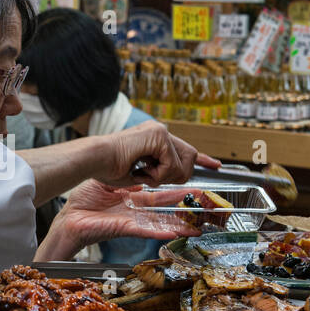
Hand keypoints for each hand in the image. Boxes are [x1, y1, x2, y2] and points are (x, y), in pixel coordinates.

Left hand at [37, 181, 203, 260]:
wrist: (70, 219)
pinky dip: (161, 231)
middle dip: (187, 201)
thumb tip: (144, 161)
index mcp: (137, 198)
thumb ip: (129, 175)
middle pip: (169, 205)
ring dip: (182, 221)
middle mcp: (139, 210)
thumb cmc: (85, 201)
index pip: (164, 190)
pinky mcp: (125, 229)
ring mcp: (134, 221)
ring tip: (200, 221)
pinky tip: (177, 232)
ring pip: (163, 221)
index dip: (181, 184)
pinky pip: (146, 230)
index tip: (198, 180)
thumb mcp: (111, 182)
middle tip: (203, 198)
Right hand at [97, 121, 219, 187]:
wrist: (93, 160)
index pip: (184, 149)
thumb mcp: (138, 173)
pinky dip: (158, 174)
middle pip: (191, 157)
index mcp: (154, 139)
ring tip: (143, 173)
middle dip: (180, 174)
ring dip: (165, 176)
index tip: (216, 165)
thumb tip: (174, 178)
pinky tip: (142, 170)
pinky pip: (172, 165)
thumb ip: (157, 172)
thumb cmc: (107, 169)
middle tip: (154, 178)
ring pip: (184, 163)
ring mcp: (160, 132)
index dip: (202, 158)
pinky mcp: (159, 136)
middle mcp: (159, 132)